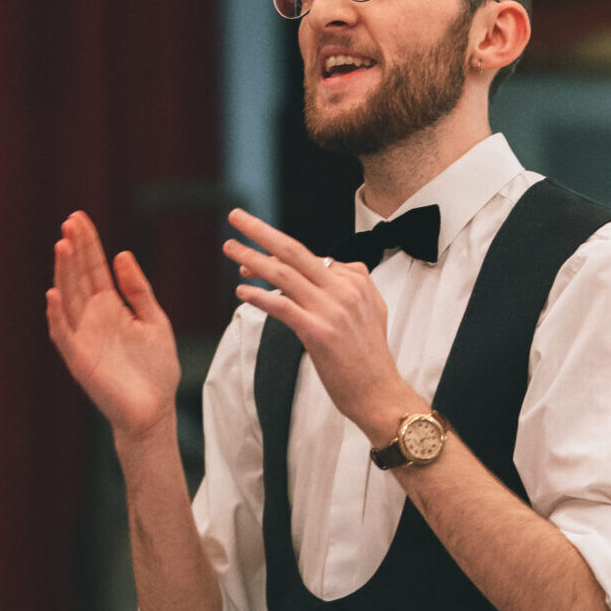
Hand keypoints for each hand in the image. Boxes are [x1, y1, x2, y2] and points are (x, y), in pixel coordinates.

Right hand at [46, 212, 180, 441]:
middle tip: (69, 222)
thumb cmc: (156, 370)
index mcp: (110, 306)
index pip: (94, 269)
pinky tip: (54, 294)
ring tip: (62, 246)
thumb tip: (122, 255)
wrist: (154, 410)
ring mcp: (83, 337)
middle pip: (78, 277)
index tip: (79, 218)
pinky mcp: (79, 359)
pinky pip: (63, 333)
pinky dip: (57, 315)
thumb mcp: (154, 321)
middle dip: (73, 250)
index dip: (87, 244)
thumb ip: (138, 290)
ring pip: (68, 298)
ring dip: (63, 273)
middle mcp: (92, 318)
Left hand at [223, 209, 412, 442]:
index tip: (254, 256)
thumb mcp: (372, 312)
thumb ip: (352, 287)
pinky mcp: (320, 332)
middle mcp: (344, 289)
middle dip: (261, 231)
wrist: (380, 394)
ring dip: (252, 259)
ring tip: (230, 249)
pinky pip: (282, 307)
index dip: (276, 252)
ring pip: (284, 275)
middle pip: (295, 251)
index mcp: (356, 281)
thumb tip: (333, 269)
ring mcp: (332, 310)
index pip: (310, 257)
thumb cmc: (369, 360)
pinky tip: (242, 292)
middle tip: (237, 216)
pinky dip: (260, 296)